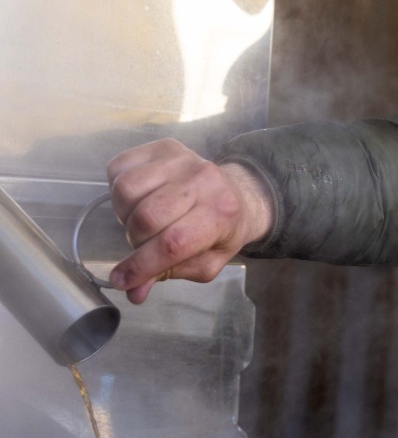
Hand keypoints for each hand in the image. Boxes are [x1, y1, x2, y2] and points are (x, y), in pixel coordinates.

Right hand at [106, 139, 274, 302]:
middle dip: (135, 240)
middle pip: (146, 217)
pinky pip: (119, 168)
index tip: (122, 281)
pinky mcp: (163, 146)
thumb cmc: (221, 232)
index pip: (172, 244)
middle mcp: (203, 181)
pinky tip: (138, 199)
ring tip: (142, 221)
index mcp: (220, 215)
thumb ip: (172, 275)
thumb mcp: (206, 262)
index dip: (142, 266)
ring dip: (125, 214)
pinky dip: (119, 190)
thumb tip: (134, 292)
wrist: (237, 193)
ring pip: (127, 190)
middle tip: (144, 245)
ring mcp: (182, 160)